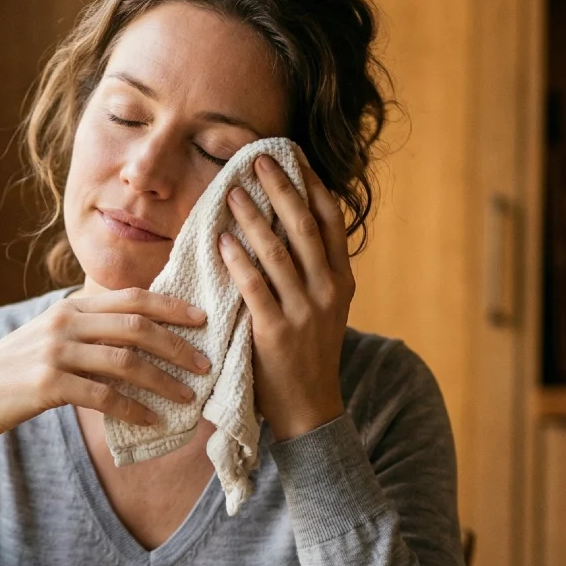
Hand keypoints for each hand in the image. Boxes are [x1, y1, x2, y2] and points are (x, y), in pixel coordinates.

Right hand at [0, 288, 210, 436]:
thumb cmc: (17, 368)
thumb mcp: (51, 335)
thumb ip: (89, 329)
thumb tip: (140, 334)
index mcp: (71, 306)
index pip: (132, 298)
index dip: (171, 306)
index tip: (203, 319)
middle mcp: (66, 322)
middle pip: (136, 327)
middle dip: (177, 345)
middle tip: (205, 363)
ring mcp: (56, 352)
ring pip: (125, 361)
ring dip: (162, 380)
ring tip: (188, 396)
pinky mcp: (48, 383)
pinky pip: (103, 396)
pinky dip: (133, 409)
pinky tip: (152, 421)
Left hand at [218, 152, 352, 440]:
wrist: (309, 408)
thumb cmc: (308, 352)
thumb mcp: (324, 307)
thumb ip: (314, 270)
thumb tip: (289, 223)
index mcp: (342, 280)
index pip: (332, 220)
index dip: (312, 185)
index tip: (293, 156)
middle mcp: (328, 290)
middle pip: (304, 226)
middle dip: (281, 188)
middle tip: (257, 160)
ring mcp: (304, 311)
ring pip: (277, 251)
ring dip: (253, 218)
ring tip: (233, 192)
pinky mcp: (275, 331)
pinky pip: (255, 287)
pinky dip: (238, 260)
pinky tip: (222, 240)